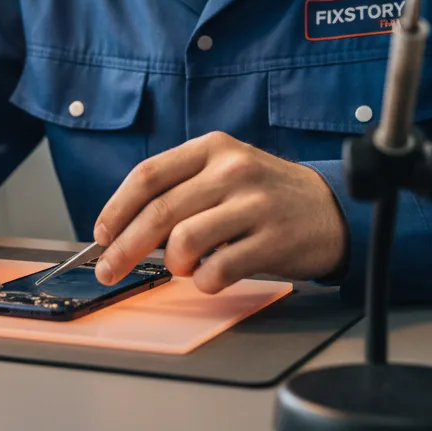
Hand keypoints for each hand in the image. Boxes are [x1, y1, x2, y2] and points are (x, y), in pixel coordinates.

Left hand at [92, 132, 346, 292]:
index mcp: (211, 148)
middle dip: (125, 247)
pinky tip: (208, 277)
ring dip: (171, 264)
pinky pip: (218, 269)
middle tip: (109, 270)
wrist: (330, 208)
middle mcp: (230, 170)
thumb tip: (125, 228)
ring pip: (185, 240)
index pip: (148, 175)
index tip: (101, 235)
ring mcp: (253, 204)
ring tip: (181, 267)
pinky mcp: (273, 239)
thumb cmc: (263, 194)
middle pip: (159, 211)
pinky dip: (203, 281)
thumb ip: (180, 189)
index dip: (116, 208)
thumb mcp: (223, 171)